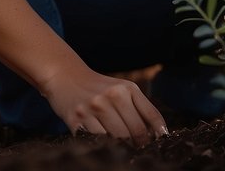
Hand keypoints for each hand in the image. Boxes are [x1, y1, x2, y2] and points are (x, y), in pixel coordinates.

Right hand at [40, 62, 168, 143]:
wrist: (66, 76)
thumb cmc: (98, 87)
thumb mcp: (121, 89)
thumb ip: (138, 107)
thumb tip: (155, 133)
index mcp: (128, 88)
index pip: (151, 116)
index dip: (158, 133)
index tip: (159, 141)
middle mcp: (112, 96)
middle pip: (136, 131)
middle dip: (139, 143)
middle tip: (138, 148)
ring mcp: (94, 108)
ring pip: (118, 138)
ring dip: (122, 147)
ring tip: (122, 147)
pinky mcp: (77, 119)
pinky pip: (96, 140)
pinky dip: (103, 145)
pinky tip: (104, 143)